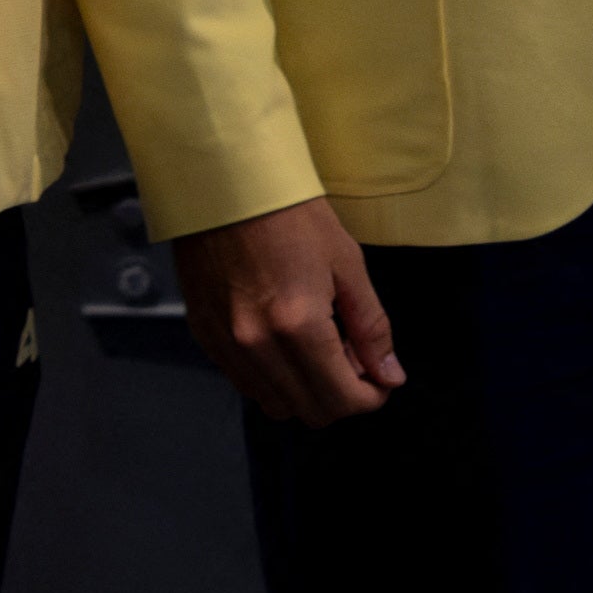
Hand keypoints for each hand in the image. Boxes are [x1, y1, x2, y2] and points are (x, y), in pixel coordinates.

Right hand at [173, 195, 404, 424]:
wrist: (225, 181)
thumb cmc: (288, 213)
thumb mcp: (347, 265)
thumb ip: (371, 328)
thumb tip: (389, 375)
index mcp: (298, 324)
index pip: (344, 400)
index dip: (372, 396)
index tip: (379, 377)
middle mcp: (256, 342)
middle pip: (311, 411)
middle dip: (341, 395)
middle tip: (350, 357)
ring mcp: (224, 340)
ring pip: (274, 404)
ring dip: (303, 390)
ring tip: (314, 347)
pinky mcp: (203, 331)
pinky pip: (242, 380)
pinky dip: (269, 375)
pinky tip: (281, 339)